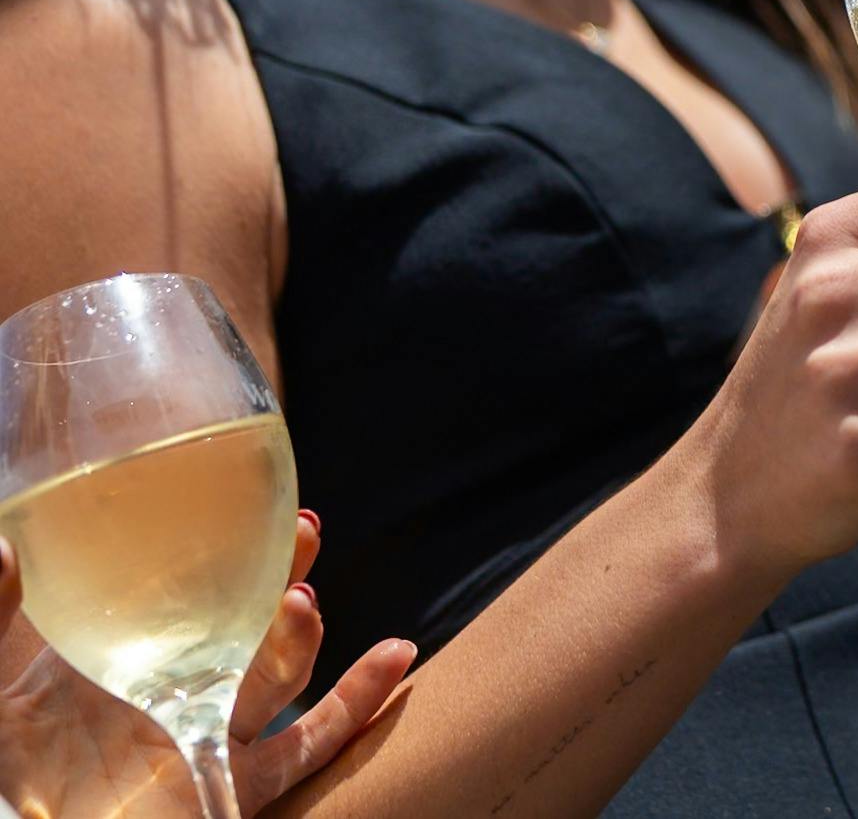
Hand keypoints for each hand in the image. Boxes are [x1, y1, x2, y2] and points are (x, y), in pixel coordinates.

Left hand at [0, 511, 415, 816]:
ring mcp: (214, 732)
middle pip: (249, 616)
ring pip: (280, 672)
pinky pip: (309, 743)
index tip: (246, 498)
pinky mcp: (234, 782)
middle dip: (281, 570)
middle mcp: (182, 687)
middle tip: (302, 529)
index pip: (189, 586)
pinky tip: (394, 654)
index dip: (224, 542)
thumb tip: (1, 544)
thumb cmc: (10, 772)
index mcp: (127, 655)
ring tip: (298, 602)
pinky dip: (358, 702)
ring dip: (299, 633)